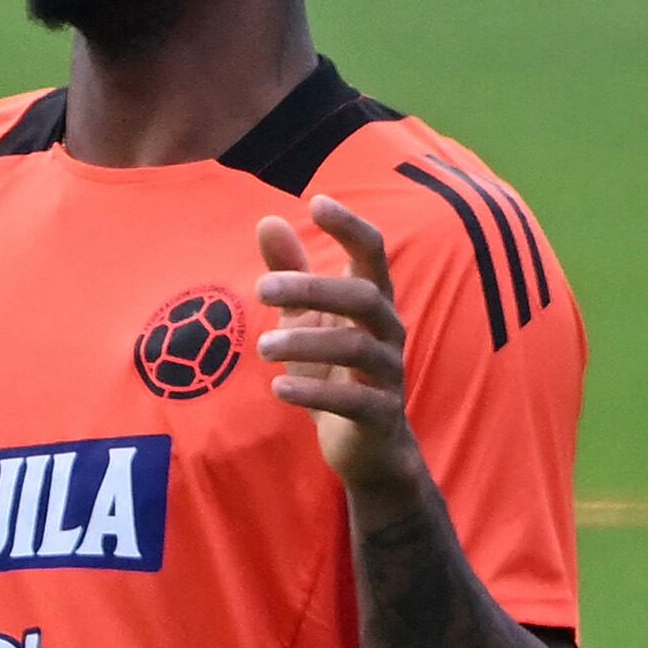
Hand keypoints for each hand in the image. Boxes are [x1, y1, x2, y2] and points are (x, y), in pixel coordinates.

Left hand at [255, 196, 421, 501]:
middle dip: (313, 288)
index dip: (350, 227)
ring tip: (263, 346)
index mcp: (371, 301)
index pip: (372, 252)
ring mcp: (387, 374)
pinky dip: (315, 393)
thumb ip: (291, 272)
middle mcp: (387, 331)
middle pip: (363, 297)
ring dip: (306, 343)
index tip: (318, 201)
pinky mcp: (380, 414)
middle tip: (261, 288)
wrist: (367, 446)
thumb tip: (268, 220)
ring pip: (357, 348)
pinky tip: (279, 389)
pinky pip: (354, 401)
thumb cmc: (334, 370)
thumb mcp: (307, 318)